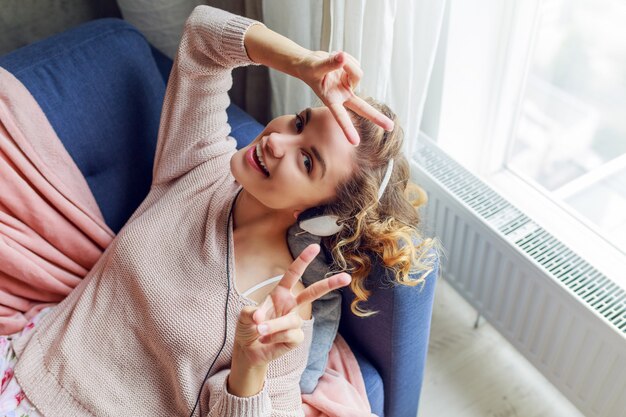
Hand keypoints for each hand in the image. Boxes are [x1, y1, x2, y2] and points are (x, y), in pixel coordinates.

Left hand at [232, 244, 350, 368]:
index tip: (315, 247)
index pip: (293, 274)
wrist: (249, 350)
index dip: (304, 260)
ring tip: (260, 331)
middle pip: (313, 292)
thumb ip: (252, 313)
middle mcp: (290, 305)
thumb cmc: (248, 327)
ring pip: (292, 320)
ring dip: (275, 326)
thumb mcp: (245, 316)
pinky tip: (268, 341)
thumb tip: (261, 318)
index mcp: (280, 293)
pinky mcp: (296, 338)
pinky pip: (290, 335)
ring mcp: (295, 322)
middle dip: (330, 284)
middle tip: (346, 278)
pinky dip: (275, 338)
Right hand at [297, 50, 394, 144]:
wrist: (310, 64)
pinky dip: (347, 59)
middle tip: (391, 127)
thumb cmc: (309, 69)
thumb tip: (343, 57)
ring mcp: (350, 87)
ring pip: (357, 73)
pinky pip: (356, 64)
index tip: (355, 142)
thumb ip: (329, 64)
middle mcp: (343, 96)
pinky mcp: (353, 76)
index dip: (347, 128)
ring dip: (347, 63)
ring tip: (334, 59)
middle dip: (376, 117)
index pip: (340, 116)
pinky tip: (338, 61)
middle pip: (362, 108)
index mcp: (331, 100)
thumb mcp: (316, 66)